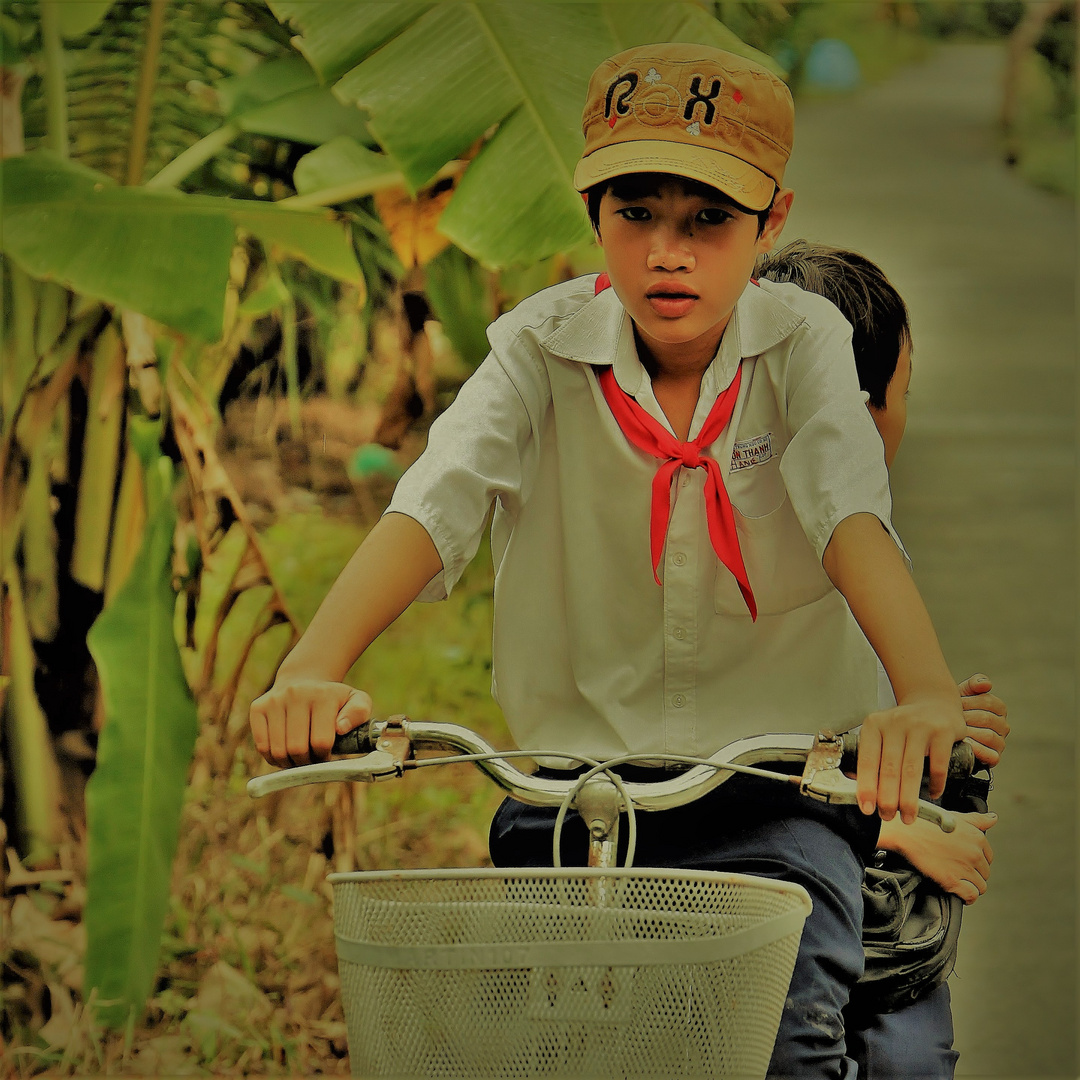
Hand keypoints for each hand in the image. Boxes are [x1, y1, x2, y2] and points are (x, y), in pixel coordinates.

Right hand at [249, 679, 372, 767]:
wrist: (303, 680)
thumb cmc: (333, 699)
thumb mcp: (356, 701)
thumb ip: (359, 713)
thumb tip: (341, 728)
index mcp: (323, 695)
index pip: (321, 741)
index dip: (324, 756)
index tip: (326, 754)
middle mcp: (296, 694)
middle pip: (297, 748)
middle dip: (306, 762)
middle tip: (312, 759)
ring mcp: (274, 700)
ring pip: (278, 751)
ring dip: (289, 763)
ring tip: (299, 757)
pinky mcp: (257, 707)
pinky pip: (262, 746)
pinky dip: (272, 758)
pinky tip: (284, 752)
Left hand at [856, 693, 966, 823]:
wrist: (933, 702)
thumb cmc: (904, 725)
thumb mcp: (882, 734)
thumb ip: (872, 757)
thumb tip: (859, 788)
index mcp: (874, 725)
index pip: (867, 760)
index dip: (866, 787)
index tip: (867, 807)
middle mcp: (895, 723)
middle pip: (889, 768)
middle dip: (888, 798)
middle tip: (887, 815)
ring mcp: (919, 726)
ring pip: (912, 769)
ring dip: (909, 798)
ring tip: (908, 815)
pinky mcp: (942, 732)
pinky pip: (938, 765)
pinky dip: (935, 784)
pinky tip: (933, 794)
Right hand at [878, 811, 997, 904]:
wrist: (904, 830)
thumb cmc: (925, 821)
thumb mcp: (953, 816)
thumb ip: (976, 819)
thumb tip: (993, 819)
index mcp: (977, 837)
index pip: (988, 857)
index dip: (977, 861)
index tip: (965, 861)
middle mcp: (975, 853)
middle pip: (985, 872)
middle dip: (974, 873)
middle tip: (958, 870)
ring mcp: (964, 868)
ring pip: (980, 886)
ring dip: (971, 886)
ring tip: (958, 882)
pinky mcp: (952, 881)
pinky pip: (971, 895)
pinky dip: (967, 897)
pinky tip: (959, 893)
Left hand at [957, 673, 1009, 766]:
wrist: (945, 731)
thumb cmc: (955, 709)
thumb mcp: (963, 694)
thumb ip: (974, 684)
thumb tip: (985, 684)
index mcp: (998, 708)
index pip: (988, 701)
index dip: (968, 702)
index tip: (955, 704)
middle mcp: (1003, 725)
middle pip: (987, 718)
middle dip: (966, 717)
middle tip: (950, 718)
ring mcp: (1000, 742)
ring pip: (989, 736)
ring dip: (970, 733)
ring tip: (954, 731)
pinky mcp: (994, 757)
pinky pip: (991, 755)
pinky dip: (978, 750)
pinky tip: (965, 744)